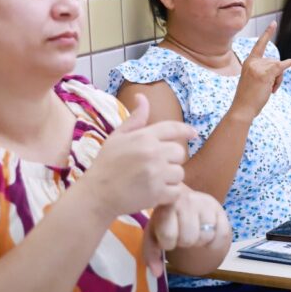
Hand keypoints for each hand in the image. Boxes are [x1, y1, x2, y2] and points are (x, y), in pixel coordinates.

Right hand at [80, 95, 194, 218]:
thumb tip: (142, 97)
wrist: (96, 194)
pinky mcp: (157, 193)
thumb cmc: (106, 164)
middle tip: (157, 165)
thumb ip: (135, 119)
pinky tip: (156, 193)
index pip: (173, 128)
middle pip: (180, 152)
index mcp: (144, 136)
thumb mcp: (117, 137)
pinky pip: (176, 191)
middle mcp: (153, 152)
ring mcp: (156, 173)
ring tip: (154, 180)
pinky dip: (169, 194)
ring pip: (179, 173)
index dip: (186, 130)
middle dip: (171, 159)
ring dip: (171, 178)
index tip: (194, 133)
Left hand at [145, 188, 230, 275]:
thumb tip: (157, 273)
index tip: (166, 237)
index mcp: (166, 206)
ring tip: (194, 233)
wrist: (181, 198)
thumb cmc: (166, 220)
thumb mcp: (153, 234)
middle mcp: (186, 201)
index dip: (167, 244)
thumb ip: (151, 254)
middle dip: (184, 242)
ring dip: (199, 241)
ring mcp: (204, 203)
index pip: (168, 236)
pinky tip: (207, 237)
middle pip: (189, 238)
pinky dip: (215, 242)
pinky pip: (222, 234)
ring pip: (206, 236)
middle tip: (181, 235)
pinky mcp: (219, 208)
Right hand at [230, 22, 290, 119]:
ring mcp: (259, 67)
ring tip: (269, 91)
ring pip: (278, 68)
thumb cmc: (248, 97)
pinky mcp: (266, 74)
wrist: (242, 108)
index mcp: (249, 62)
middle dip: (276, 75)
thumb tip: (279, 67)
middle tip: (269, 89)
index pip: (259, 45)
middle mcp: (253, 62)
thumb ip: (263, 70)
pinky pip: (281, 67)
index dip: (267, 33)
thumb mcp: (253, 79)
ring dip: (278, 80)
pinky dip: (289, 64)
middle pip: (274, 61)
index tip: (273, 22)